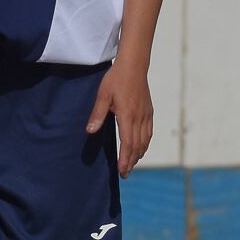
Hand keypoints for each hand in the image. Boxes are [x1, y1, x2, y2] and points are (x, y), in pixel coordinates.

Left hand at [88, 57, 153, 176]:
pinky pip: (149, 133)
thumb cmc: (115, 80)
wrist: (133, 65)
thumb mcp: (102, 96)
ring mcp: (146, 115)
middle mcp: (140, 118)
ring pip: (145, 141)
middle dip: (131, 161)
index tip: (122, 171)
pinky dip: (144, 144)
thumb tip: (90, 132)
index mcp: (128, 116)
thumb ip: (97, 114)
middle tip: (125, 174)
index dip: (125, 159)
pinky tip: (140, 149)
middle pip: (138, 146)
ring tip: (131, 165)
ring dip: (138, 154)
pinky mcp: (149, 112)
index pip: (128, 143)